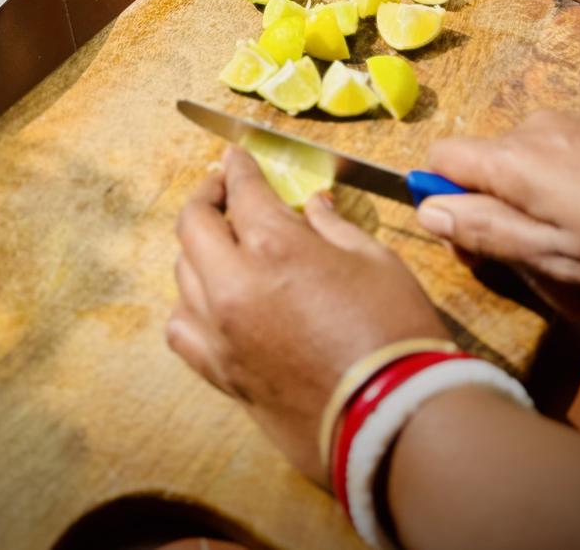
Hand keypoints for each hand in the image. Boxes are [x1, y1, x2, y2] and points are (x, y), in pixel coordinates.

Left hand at [167, 146, 447, 482]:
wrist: (396, 423)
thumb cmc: (395, 333)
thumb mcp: (375, 260)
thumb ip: (333, 226)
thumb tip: (313, 205)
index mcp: (274, 248)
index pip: (241, 190)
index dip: (238, 167)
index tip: (236, 157)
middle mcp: (234, 287)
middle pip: (194, 225)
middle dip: (207, 197)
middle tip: (223, 189)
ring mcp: (222, 334)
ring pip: (183, 275)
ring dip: (199, 250)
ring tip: (222, 244)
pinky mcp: (223, 374)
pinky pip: (183, 330)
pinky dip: (190, 306)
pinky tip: (210, 300)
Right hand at [417, 111, 579, 312]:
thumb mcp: (557, 256)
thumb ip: (487, 230)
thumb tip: (425, 209)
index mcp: (515, 159)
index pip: (441, 158)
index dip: (443, 202)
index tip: (475, 246)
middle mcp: (533, 132)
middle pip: (489, 182)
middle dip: (513, 242)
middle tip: (559, 298)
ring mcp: (568, 131)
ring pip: (528, 188)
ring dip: (549, 242)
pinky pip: (560, 178)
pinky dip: (571, 219)